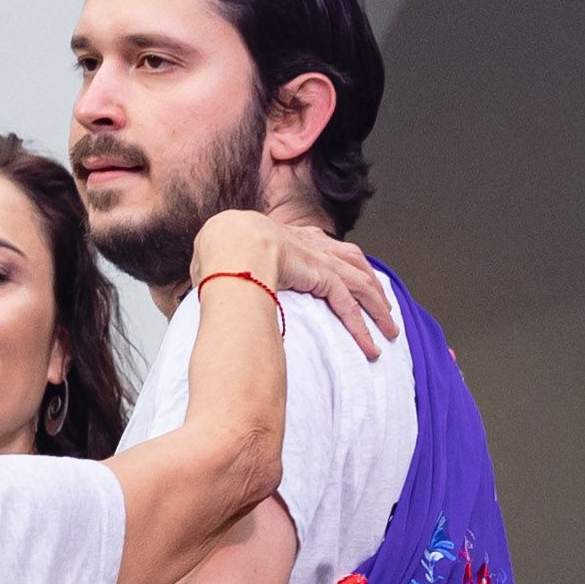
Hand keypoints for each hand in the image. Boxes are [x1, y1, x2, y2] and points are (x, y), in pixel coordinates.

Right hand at [189, 209, 395, 350]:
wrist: (226, 240)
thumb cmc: (216, 248)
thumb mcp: (218, 258)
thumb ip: (217, 274)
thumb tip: (195, 292)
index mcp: (287, 237)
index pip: (326, 250)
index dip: (344, 267)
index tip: (355, 282)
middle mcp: (310, 244)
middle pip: (354, 264)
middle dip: (374, 290)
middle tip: (386, 312)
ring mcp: (318, 258)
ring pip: (361, 285)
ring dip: (378, 312)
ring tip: (389, 335)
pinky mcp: (321, 275)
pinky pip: (348, 305)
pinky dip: (361, 328)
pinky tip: (370, 347)